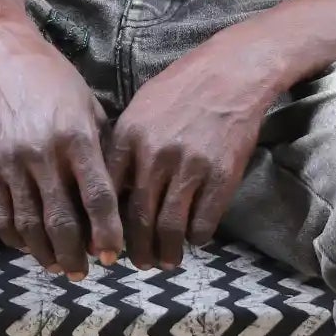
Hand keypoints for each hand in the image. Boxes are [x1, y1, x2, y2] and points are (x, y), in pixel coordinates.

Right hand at [0, 21, 124, 280]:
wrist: (3, 59)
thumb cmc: (57, 82)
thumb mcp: (91, 108)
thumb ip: (104, 152)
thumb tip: (120, 200)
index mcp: (76, 137)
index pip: (97, 198)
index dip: (107, 233)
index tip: (114, 255)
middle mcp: (42, 153)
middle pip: (61, 221)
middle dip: (75, 255)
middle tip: (84, 271)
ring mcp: (10, 162)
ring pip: (28, 225)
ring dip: (45, 254)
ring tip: (58, 266)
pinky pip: (0, 214)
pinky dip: (15, 238)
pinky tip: (29, 245)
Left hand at [107, 28, 286, 269]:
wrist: (230, 73)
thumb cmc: (180, 88)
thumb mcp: (139, 108)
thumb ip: (122, 146)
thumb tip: (109, 190)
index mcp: (129, 137)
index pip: (108, 194)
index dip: (104, 226)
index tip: (105, 243)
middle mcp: (155, 155)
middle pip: (137, 219)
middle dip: (135, 250)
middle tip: (137, 262)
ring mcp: (190, 167)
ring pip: (170, 227)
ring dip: (166, 252)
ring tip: (165, 261)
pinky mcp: (221, 175)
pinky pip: (204, 222)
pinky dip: (196, 238)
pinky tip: (193, 239)